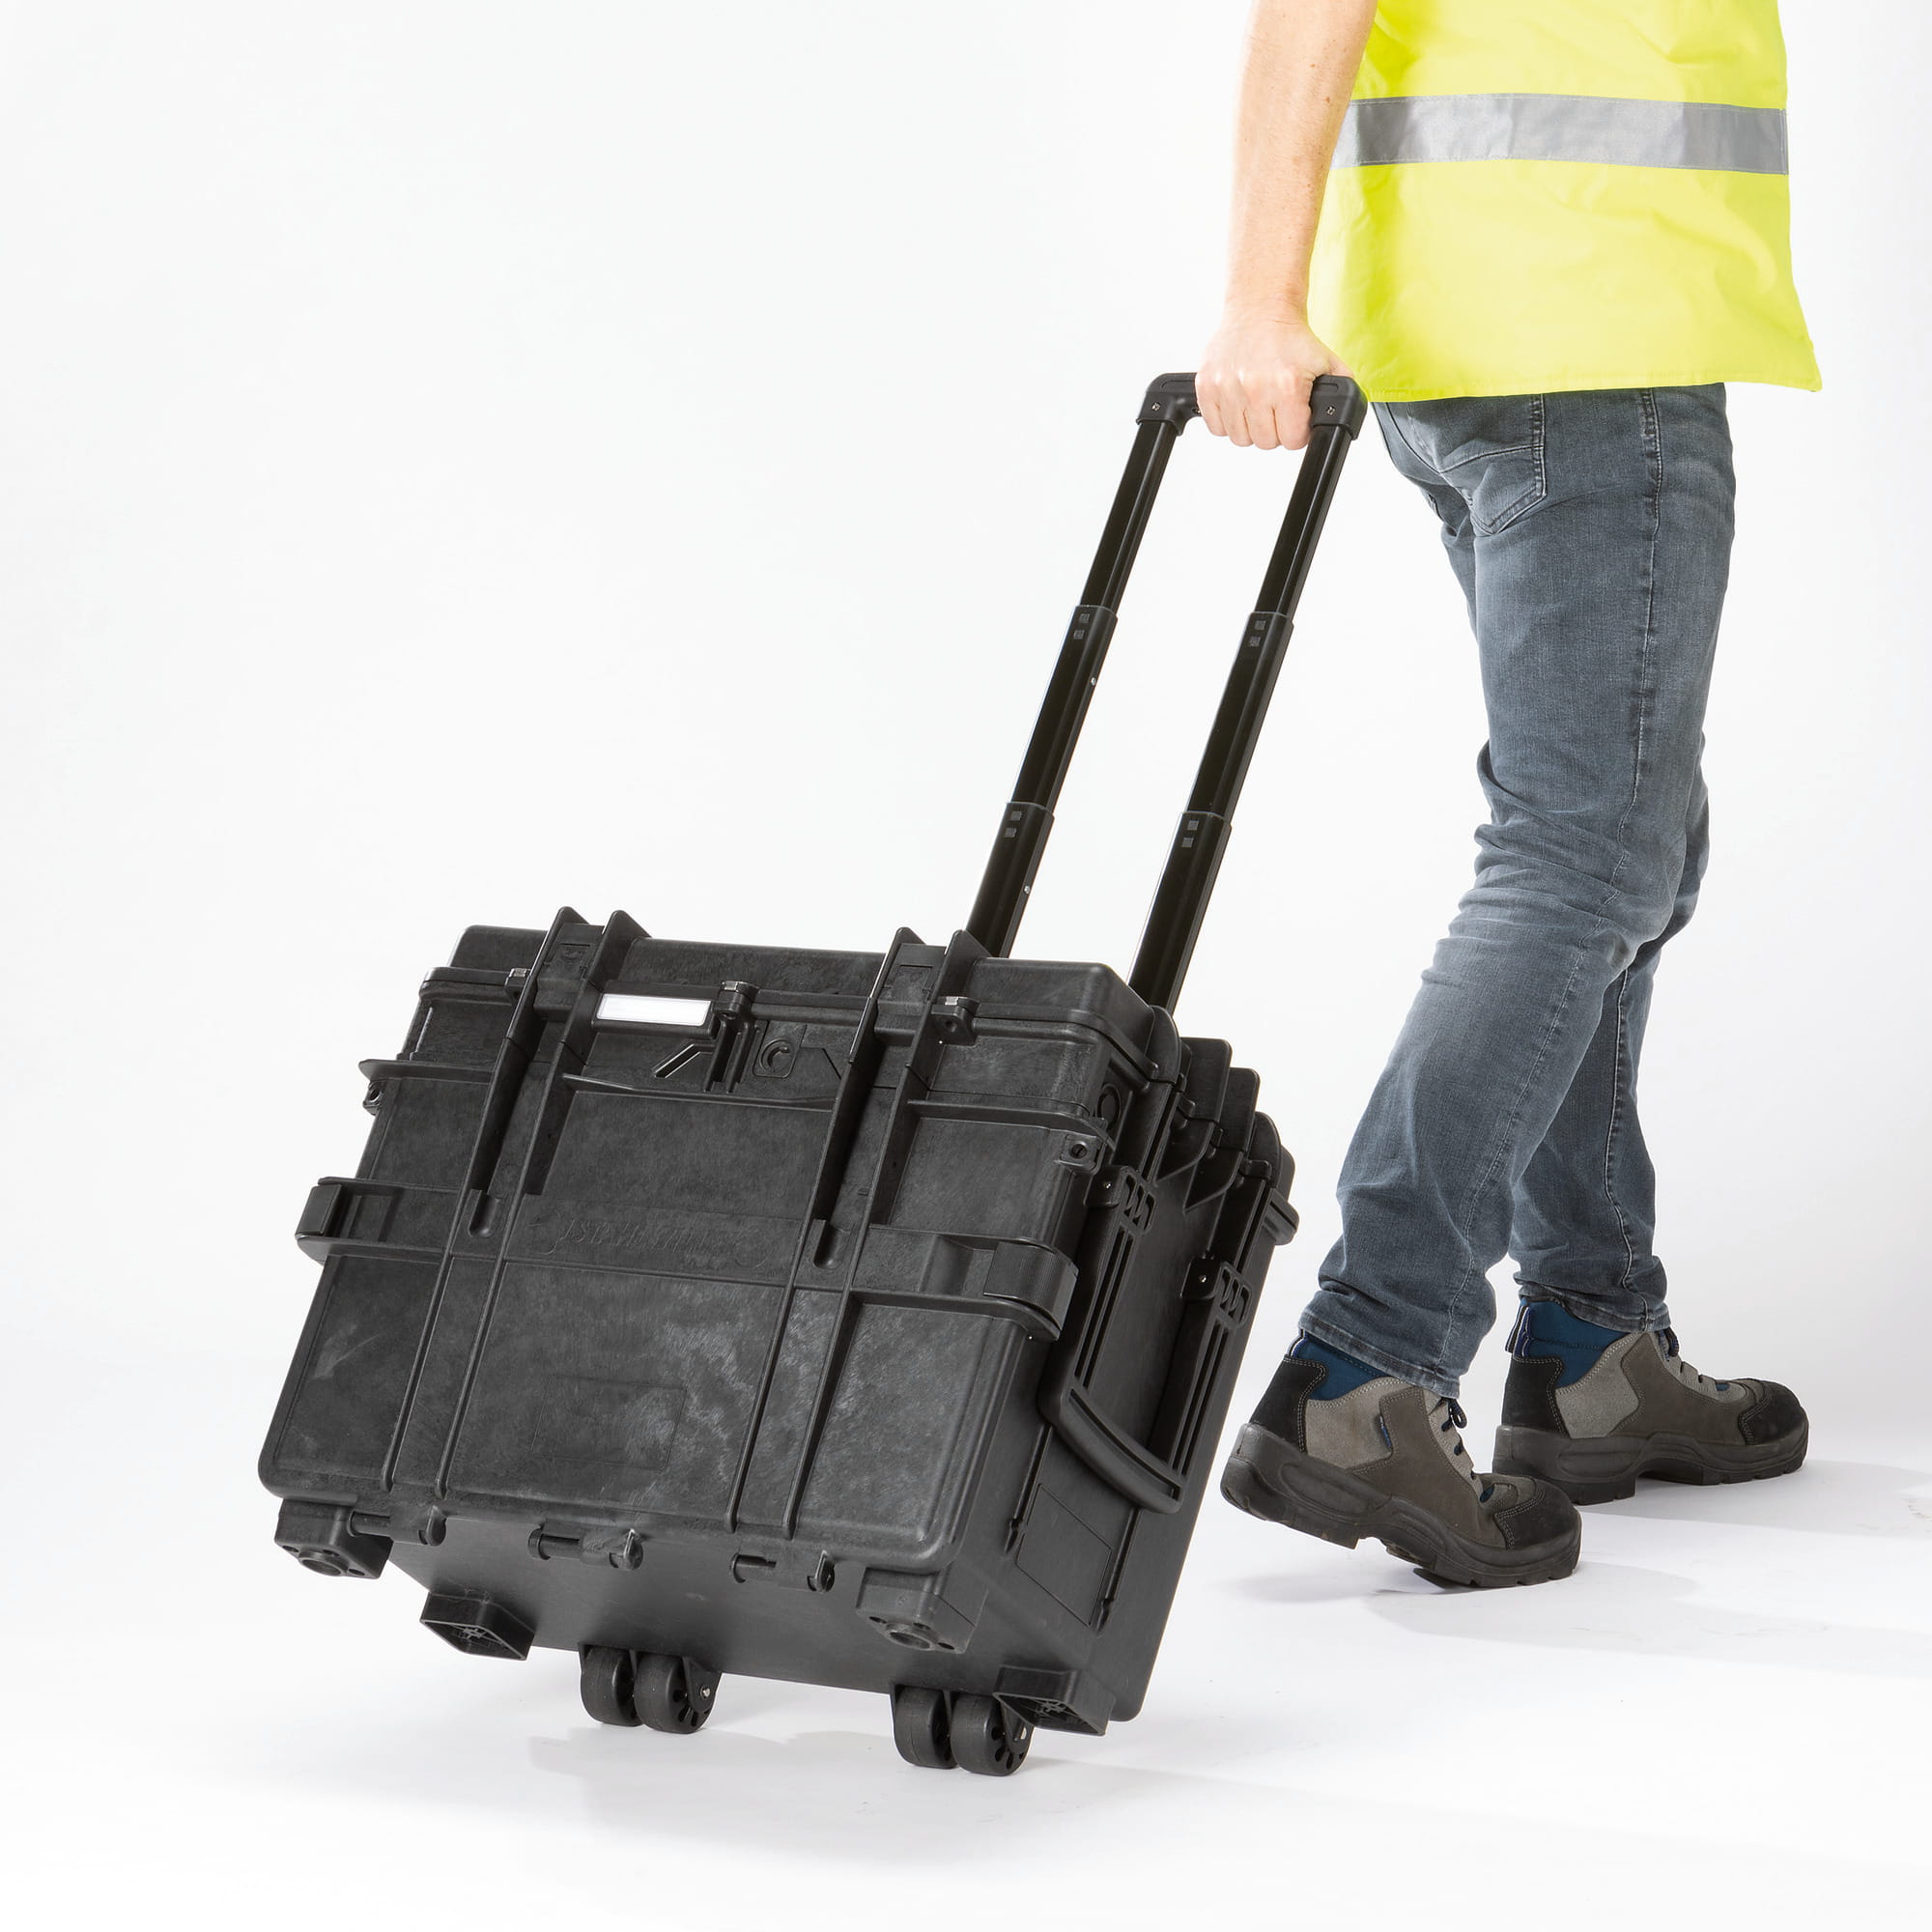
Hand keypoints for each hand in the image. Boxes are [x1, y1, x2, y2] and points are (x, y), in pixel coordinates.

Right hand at [1196, 312, 1351, 450]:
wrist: (1260, 309)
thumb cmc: (1289, 337)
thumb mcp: (1327, 362)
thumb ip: (1341, 392)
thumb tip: (1341, 419)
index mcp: (1287, 385)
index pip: (1292, 439)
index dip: (1298, 433)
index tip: (1296, 421)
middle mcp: (1255, 388)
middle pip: (1266, 442)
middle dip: (1275, 430)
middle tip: (1277, 410)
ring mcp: (1228, 388)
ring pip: (1240, 438)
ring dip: (1251, 427)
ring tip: (1258, 406)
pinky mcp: (1207, 386)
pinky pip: (1216, 427)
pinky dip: (1227, 421)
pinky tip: (1239, 405)